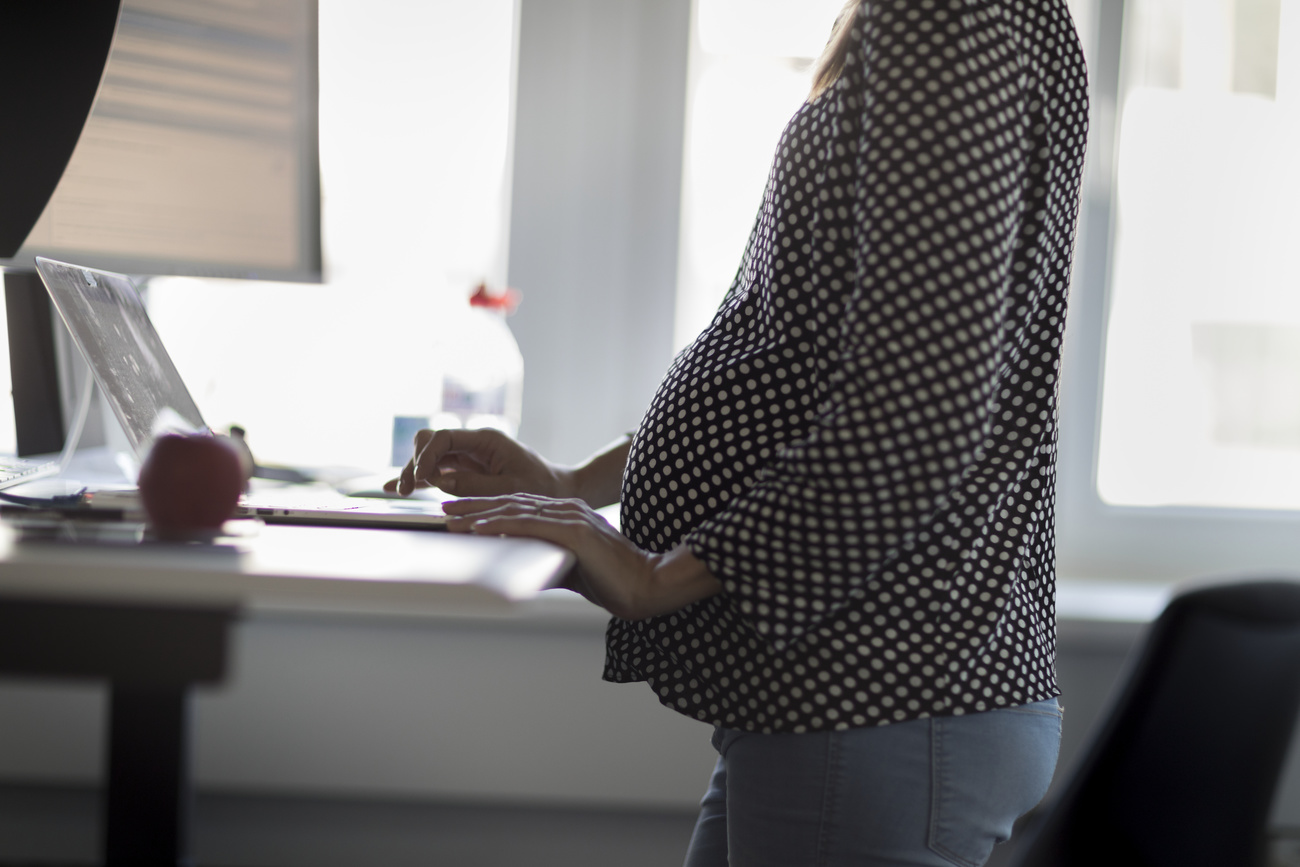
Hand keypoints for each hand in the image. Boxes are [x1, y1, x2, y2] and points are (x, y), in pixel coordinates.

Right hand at [384, 428, 571, 498]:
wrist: (558, 490)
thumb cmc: (541, 486)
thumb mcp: (511, 489)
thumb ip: (475, 485)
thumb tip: (441, 482)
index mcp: (486, 440)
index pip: (444, 438)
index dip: (426, 456)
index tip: (420, 478)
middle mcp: (473, 444)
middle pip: (430, 443)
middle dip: (415, 461)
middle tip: (406, 489)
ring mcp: (468, 457)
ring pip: (430, 457)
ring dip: (413, 471)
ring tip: (399, 492)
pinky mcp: (466, 471)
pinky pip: (437, 472)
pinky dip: (420, 479)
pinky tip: (398, 487)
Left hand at [443, 494, 722, 619]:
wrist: (647, 584)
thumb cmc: (614, 581)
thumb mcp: (571, 568)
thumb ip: (547, 564)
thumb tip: (521, 574)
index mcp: (568, 514)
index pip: (520, 506)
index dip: (488, 507)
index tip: (461, 512)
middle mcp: (568, 509)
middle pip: (513, 503)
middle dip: (476, 505)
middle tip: (445, 508)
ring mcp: (572, 517)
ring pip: (517, 511)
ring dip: (481, 514)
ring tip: (453, 519)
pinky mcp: (576, 532)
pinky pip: (532, 526)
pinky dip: (503, 525)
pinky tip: (481, 528)